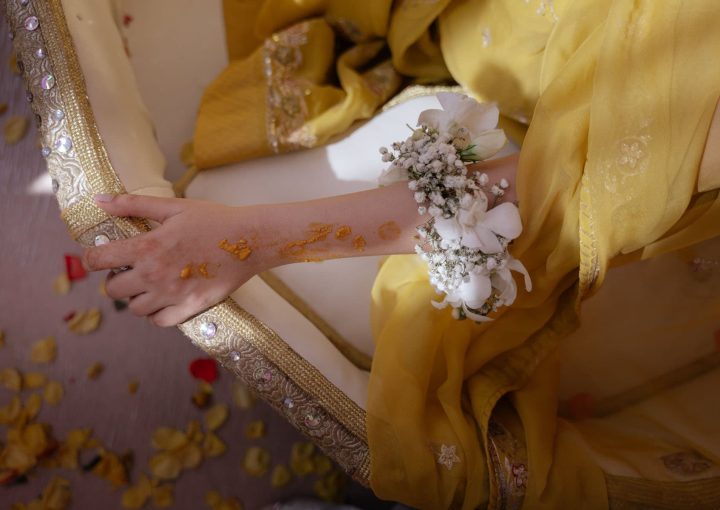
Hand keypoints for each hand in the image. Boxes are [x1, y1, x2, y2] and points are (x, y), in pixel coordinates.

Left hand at [83, 194, 265, 326]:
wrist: (249, 240)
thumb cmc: (213, 220)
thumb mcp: (173, 207)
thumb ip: (133, 205)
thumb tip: (99, 200)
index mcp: (146, 247)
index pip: (97, 260)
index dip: (93, 258)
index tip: (101, 257)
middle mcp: (154, 274)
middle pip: (112, 289)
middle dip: (117, 279)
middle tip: (133, 270)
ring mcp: (172, 294)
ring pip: (134, 308)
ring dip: (137, 297)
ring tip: (151, 285)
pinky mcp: (190, 307)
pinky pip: (159, 321)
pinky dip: (156, 314)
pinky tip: (165, 300)